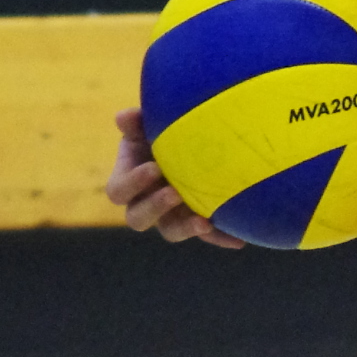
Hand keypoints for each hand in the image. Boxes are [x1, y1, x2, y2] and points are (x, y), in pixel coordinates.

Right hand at [107, 106, 244, 247]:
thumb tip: (122, 117)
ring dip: (185, 228)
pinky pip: (207, 236)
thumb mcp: (149, 124)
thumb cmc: (163, 132)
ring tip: (204, 221)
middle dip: (155, 207)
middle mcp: (146, 203)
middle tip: (175, 193)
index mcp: (129, 181)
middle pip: (138, 219)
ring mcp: (171, 216)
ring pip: (171, 232)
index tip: (154, 168)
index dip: (133, 184)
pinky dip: (221, 238)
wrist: (193, 141)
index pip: (118, 192)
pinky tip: (238, 239)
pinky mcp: (196, 222)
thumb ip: (136, 122)